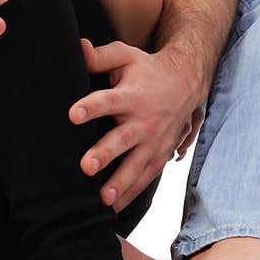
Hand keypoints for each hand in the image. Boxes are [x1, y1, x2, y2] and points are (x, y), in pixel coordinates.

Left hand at [70, 38, 204, 212]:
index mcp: (131, 95)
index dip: (90, 107)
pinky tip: (113, 209)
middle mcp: (143, 121)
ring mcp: (154, 141)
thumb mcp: (125, 56)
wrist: (187, 82)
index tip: (72, 113)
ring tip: (102, 200)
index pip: (107, 100)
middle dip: (105, 154)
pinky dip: (131, 194)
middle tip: (85, 166)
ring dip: (121, 183)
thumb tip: (77, 49)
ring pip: (137, 166)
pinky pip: (146, 178)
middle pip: (122, 139)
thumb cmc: (147, 69)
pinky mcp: (160, 155)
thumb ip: (99, 56)